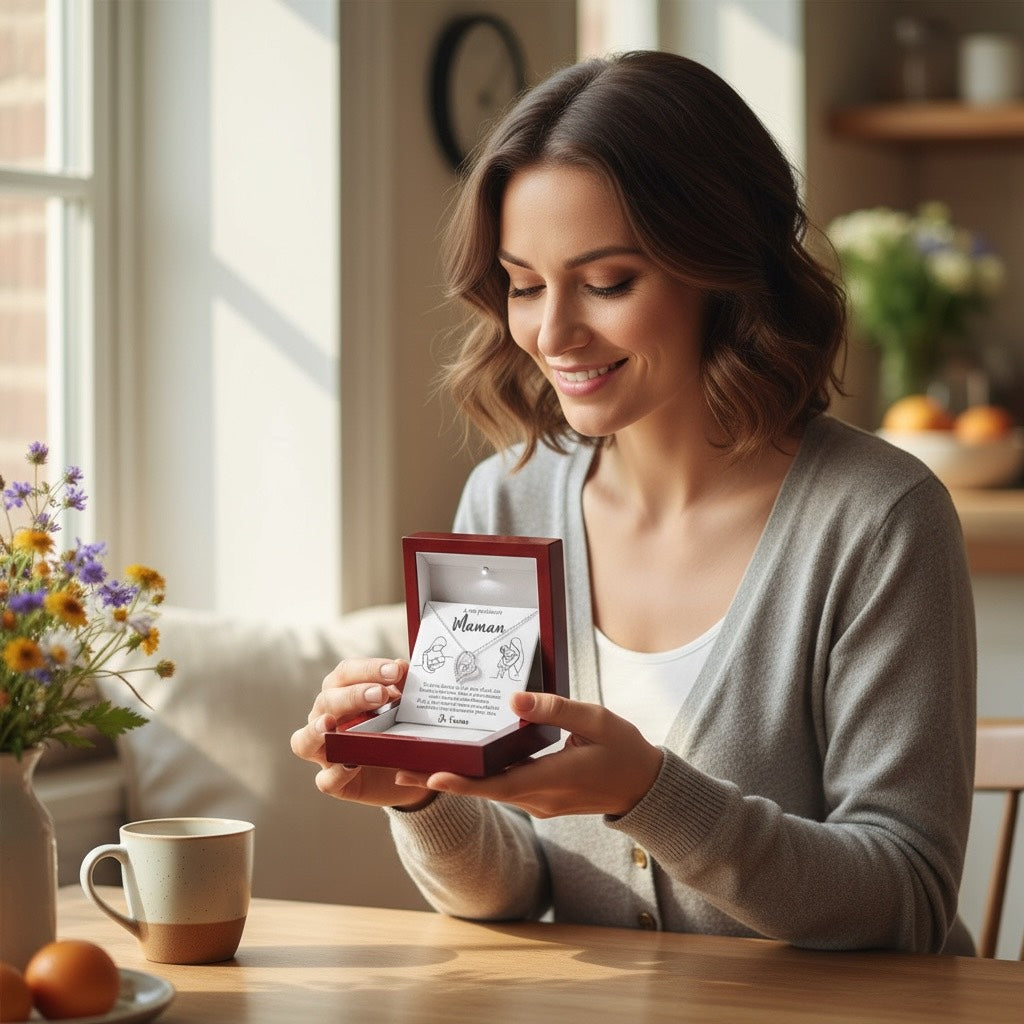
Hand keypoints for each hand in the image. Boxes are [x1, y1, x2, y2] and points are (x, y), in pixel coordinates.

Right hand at [289, 658, 433, 809]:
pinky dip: (335, 773)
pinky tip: (351, 765)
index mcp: (341, 693)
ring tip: (330, 724)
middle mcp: (325, 719)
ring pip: (304, 740)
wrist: (405, 769)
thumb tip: (401, 666)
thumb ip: (402, 688)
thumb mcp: (403, 706)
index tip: (395, 670)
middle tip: (380, 695)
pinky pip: (325, 780)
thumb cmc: (396, 728)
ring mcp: (324, 752)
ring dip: (316, 730)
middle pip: (326, 701)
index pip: (345, 673)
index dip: (368, 669)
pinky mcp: (334, 783)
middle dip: (353, 695)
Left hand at [393, 691, 663, 817]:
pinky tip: (466, 763)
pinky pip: (504, 789)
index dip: (462, 782)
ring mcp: (540, 802)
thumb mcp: (595, 719)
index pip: (497, 785)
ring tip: (422, 767)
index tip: (430, 776)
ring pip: (491, 792)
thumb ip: (555, 709)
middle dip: (444, 781)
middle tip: (403, 772)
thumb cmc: (623, 749)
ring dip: (459, 780)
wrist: (645, 787)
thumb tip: (515, 700)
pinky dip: (480, 779)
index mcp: (551, 779)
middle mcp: (539, 798)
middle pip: (483, 791)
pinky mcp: (542, 799)